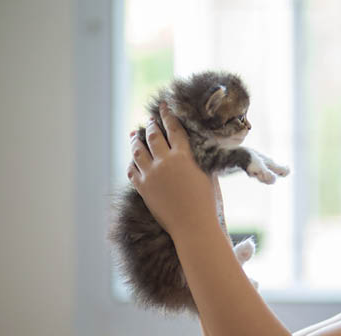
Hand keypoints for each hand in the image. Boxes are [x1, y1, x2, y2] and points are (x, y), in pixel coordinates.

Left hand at [127, 102, 218, 236]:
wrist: (193, 225)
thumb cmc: (207, 201)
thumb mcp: (208, 174)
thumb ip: (199, 158)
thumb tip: (194, 148)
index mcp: (183, 156)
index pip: (173, 128)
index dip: (167, 115)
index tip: (163, 106)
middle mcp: (165, 161)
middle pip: (153, 136)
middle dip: (151, 125)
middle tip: (150, 120)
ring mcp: (151, 174)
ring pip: (137, 150)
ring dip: (136, 140)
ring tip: (134, 135)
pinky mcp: (143, 188)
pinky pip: (132, 170)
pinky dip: (132, 162)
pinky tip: (134, 160)